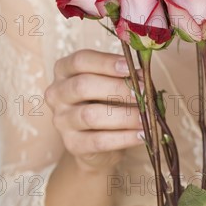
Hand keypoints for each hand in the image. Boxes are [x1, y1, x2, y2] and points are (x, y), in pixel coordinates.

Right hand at [44, 49, 144, 172]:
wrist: (97, 141)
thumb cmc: (106, 100)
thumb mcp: (111, 82)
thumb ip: (123, 76)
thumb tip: (144, 76)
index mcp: (64, 70)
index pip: (80, 61)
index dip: (106, 63)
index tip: (130, 67)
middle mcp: (57, 93)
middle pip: (83, 86)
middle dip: (118, 88)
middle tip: (144, 93)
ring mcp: (61, 120)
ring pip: (90, 115)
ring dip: (124, 116)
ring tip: (148, 116)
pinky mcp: (72, 144)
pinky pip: (99, 141)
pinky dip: (124, 137)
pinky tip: (142, 134)